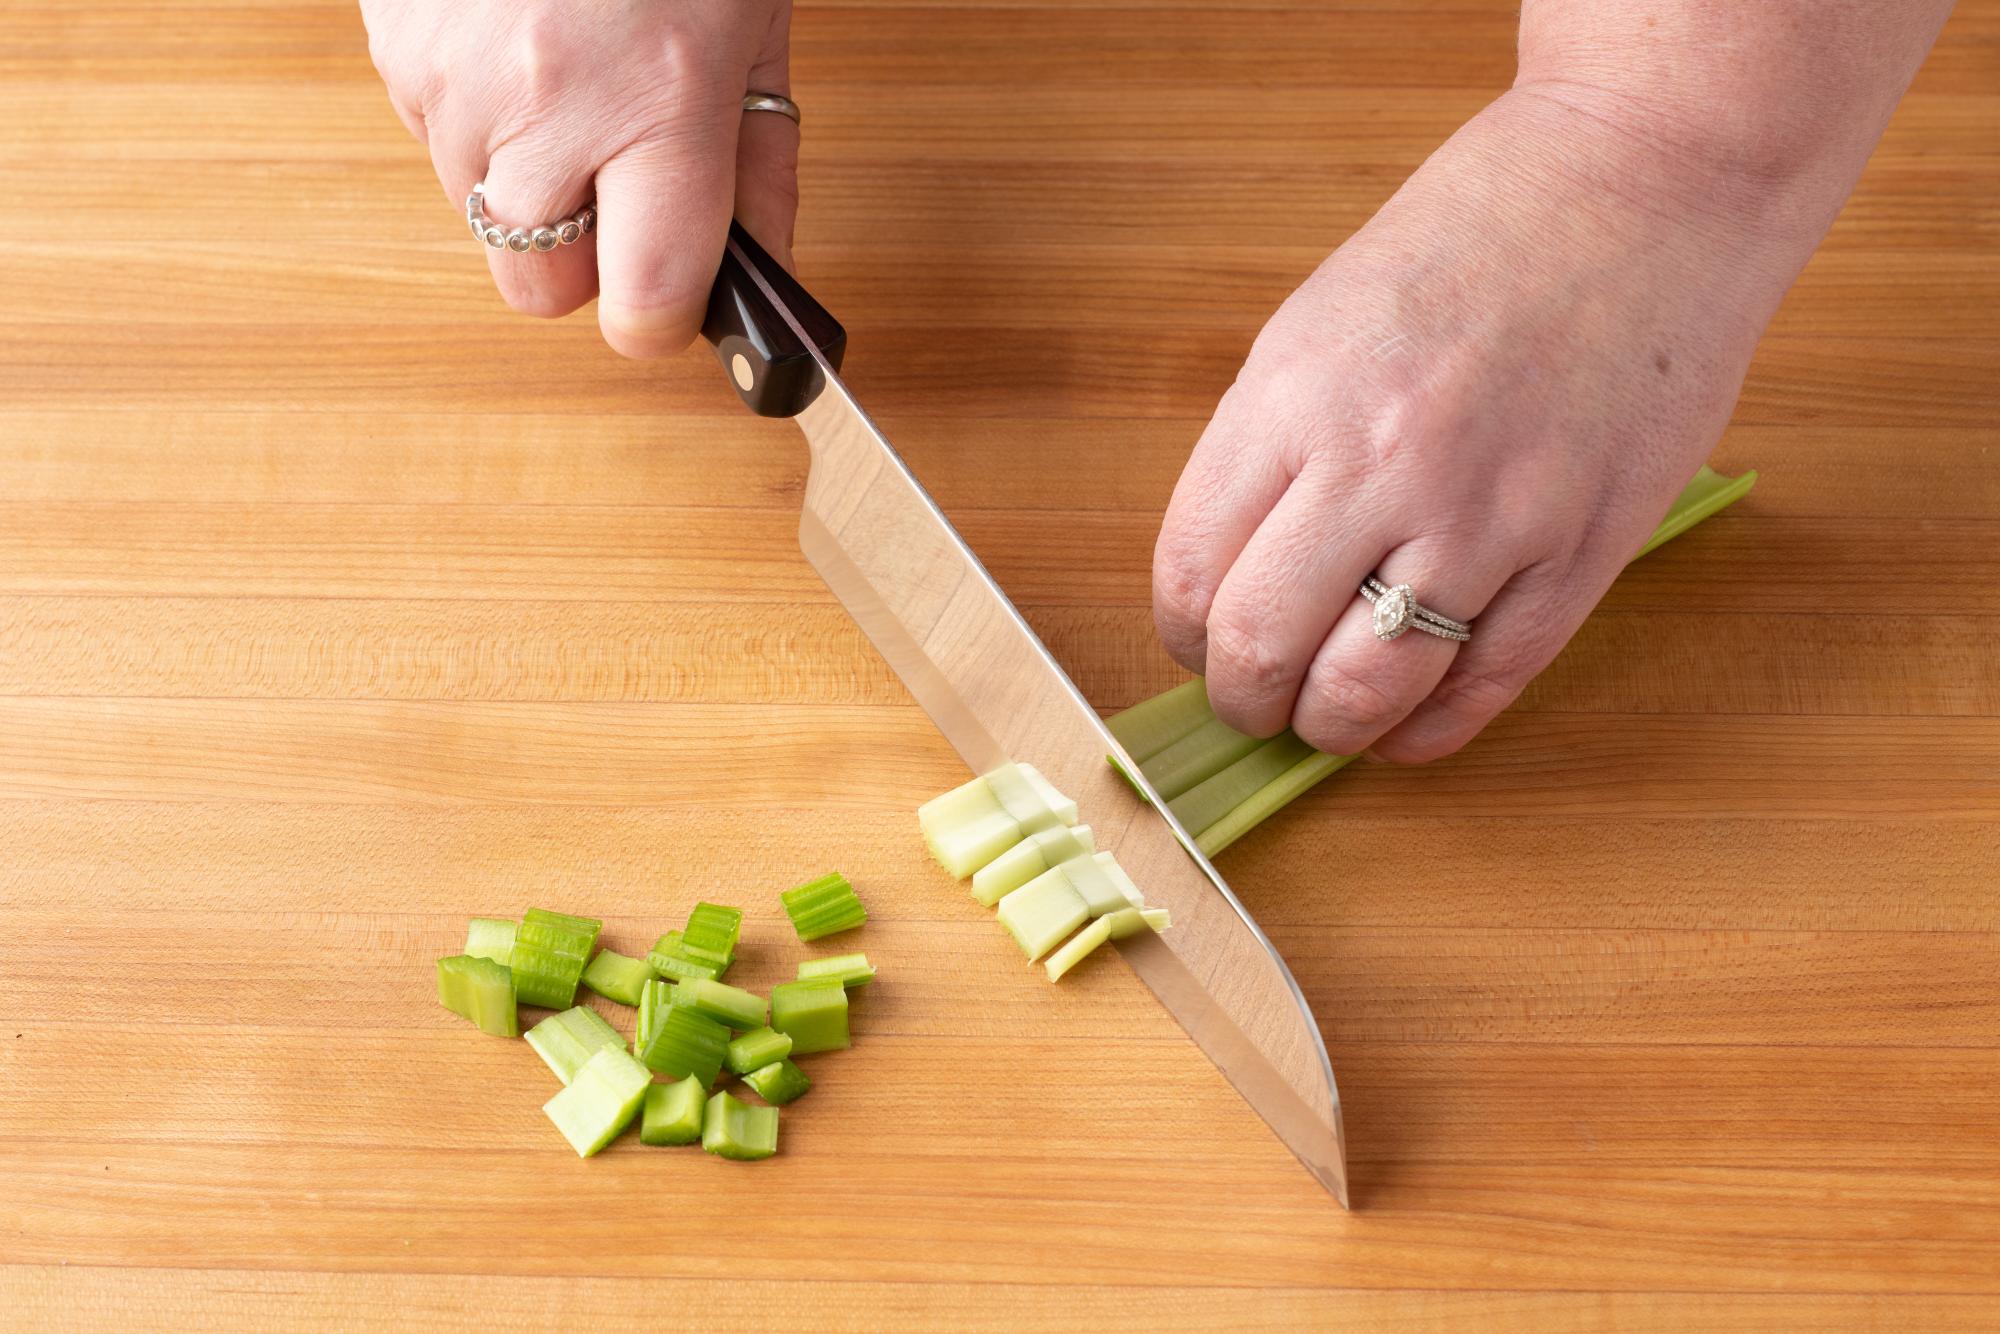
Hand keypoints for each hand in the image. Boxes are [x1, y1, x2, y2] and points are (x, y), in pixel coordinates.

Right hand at [361, 0, 794, 355]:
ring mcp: (453, 77)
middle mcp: (549, 102)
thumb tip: (761, 273)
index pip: (643, 302)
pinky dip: (477, 114)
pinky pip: (433, 138)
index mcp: (661, 101)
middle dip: (581, 262)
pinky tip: (517, 36)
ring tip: (571, 71)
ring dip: (527, 174)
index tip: (673, 303)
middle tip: (618, 184)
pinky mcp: (393, 47)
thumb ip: (761, 162)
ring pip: (480, 212)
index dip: (659, 319)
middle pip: (539, 289)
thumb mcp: (753, 26)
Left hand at [1153, 86, 1801, 762]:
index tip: (1200, 642)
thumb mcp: (1320, 323)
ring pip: (1367, 691)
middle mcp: (1382, 462)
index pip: (1191, 571)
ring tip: (1327, 718)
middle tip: (1255, 700)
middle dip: (1242, 699)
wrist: (1650, 180)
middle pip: (1263, 647)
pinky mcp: (1583, 551)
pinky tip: (1404, 728)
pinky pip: (1485, 687)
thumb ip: (1269, 451)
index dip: (1183, 634)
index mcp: (1295, 396)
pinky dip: (1428, 732)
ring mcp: (1490, 514)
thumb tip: (1231, 577)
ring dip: (1328, 729)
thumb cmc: (1476, 239)